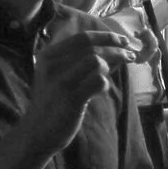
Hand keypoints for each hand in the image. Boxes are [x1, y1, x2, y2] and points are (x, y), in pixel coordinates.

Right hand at [27, 28, 133, 152]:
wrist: (37, 131)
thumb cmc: (54, 101)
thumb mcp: (60, 75)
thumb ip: (83, 61)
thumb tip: (117, 49)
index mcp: (48, 56)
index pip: (82, 37)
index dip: (107, 36)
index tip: (123, 40)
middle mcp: (52, 65)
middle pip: (93, 48)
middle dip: (116, 50)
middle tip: (130, 56)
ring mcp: (60, 82)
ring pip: (96, 62)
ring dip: (108, 68)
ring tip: (105, 77)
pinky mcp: (70, 98)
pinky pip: (98, 81)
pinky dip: (105, 84)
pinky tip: (100, 90)